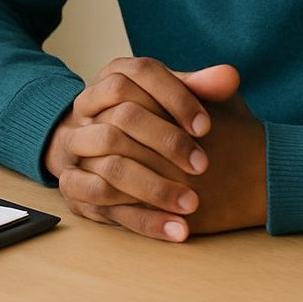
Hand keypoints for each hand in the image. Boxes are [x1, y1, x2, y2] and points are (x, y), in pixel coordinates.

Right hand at [45, 58, 257, 240]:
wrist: (97, 144)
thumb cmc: (149, 116)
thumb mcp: (171, 97)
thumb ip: (200, 87)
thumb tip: (230, 77)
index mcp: (114, 75)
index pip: (141, 73)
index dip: (176, 98)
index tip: (206, 126)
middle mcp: (88, 106)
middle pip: (123, 117)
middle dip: (167, 142)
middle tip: (203, 165)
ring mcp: (76, 144)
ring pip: (110, 163)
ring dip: (155, 187)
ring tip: (192, 203)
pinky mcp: (72, 182)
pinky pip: (101, 200)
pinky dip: (142, 217)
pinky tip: (175, 228)